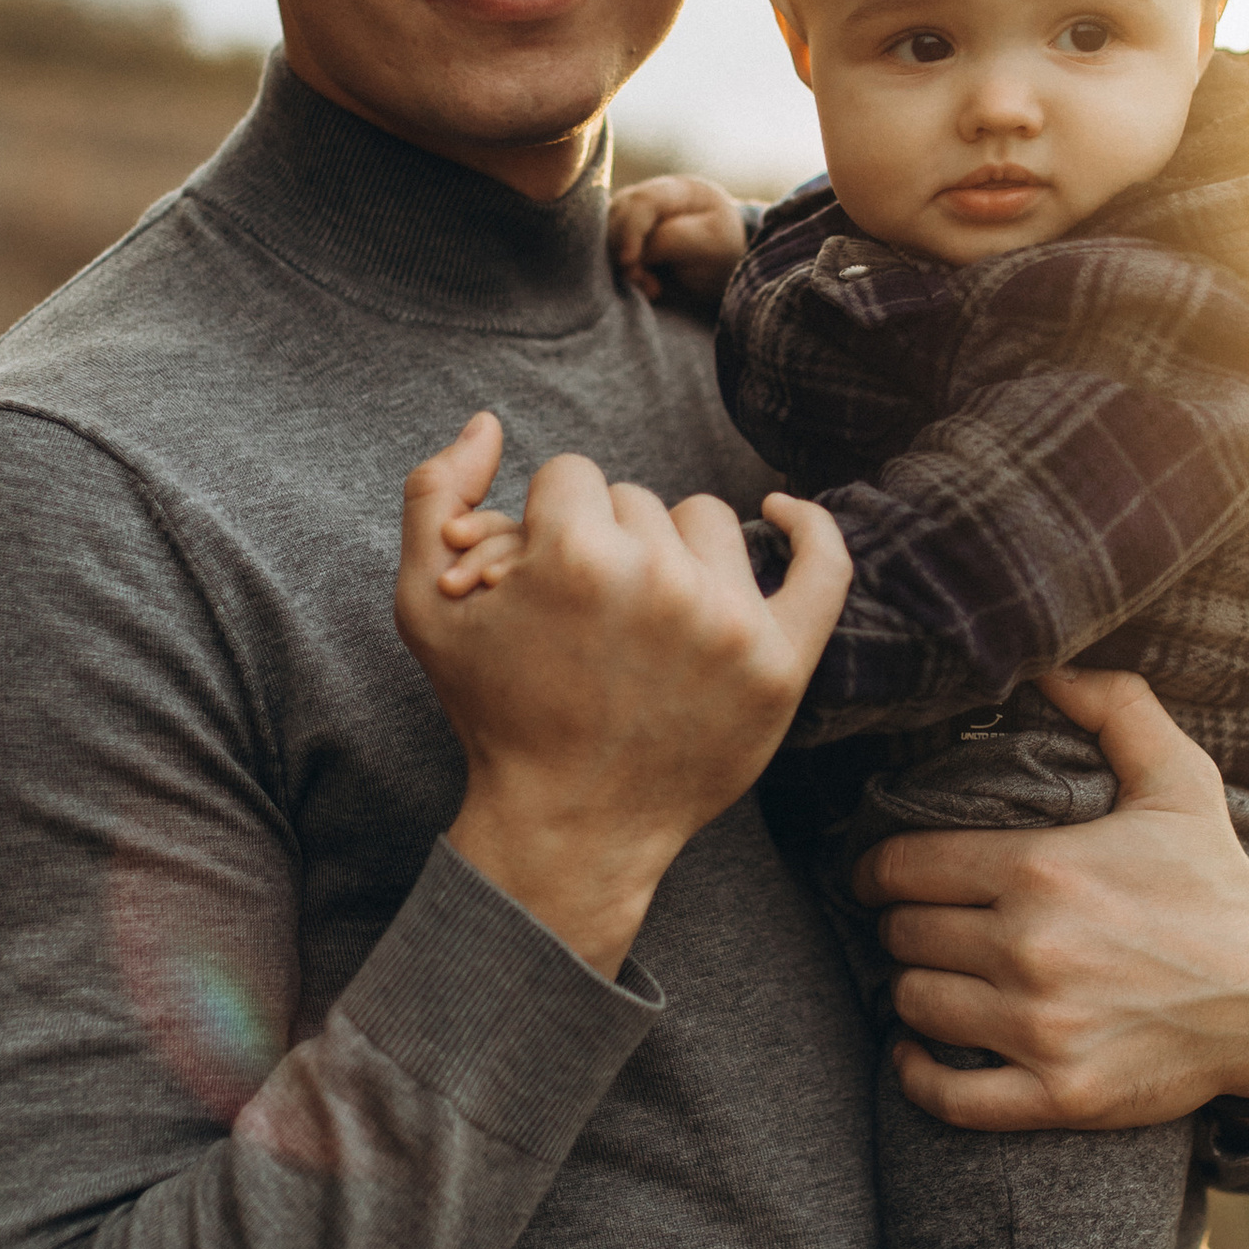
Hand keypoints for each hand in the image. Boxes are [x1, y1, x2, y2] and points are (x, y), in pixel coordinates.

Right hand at [398, 414, 850, 975]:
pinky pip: (823, 564)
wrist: (569, 825)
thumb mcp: (425, 607)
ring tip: (640, 619)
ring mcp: (730, 621)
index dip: (545, 525)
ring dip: (671, 551)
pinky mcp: (780, 662)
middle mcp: (660, 578)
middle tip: (584, 619)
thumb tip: (488, 422)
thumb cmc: (495, 714)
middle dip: (602, 544)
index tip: (538, 582)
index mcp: (575, 555)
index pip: (571, 476)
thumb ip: (432, 495)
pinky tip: (780, 511)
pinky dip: (808, 528)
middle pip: (634, 499)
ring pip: (704, 519)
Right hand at [609, 173, 750, 311]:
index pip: (642, 201)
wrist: (722, 266)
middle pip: (617, 218)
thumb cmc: (721, 251)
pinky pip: (608, 253)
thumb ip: (673, 239)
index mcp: (677, 191)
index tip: (628, 261)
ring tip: (654, 290)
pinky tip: (642, 288)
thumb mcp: (710, 243)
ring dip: (622, 267)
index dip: (630, 230)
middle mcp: (649, 198)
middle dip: (625, 254)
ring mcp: (632, 217)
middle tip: (653, 287)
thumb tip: (636, 252)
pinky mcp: (622, 239)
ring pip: (607, 237)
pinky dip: (619, 273)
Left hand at [857, 666, 1248, 1130]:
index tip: (878, 876)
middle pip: (903, 935)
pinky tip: (918, 1052)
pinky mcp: (1058, 1093)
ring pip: (915, 1004)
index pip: (904, 866)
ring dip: (915, 990)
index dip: (878, 869)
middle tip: (920, 924)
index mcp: (1043, 869)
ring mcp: (1042, 1028)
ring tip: (934, 976)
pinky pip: (947, 1095)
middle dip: (902, 925)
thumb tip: (1048, 664)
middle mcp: (1031, 949)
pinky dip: (919, 1075)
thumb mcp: (1178, 780)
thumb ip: (1114, 708)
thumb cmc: (1218, 882)